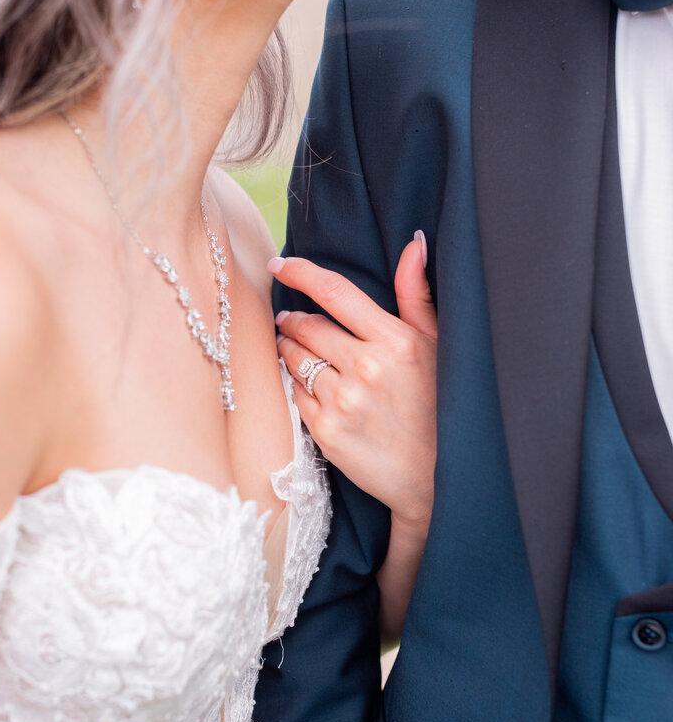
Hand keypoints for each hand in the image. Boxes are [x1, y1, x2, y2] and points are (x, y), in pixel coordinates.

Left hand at [270, 234, 436, 527]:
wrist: (438, 478)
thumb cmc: (441, 404)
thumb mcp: (438, 345)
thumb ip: (416, 294)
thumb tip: (414, 243)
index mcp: (394, 341)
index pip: (334, 292)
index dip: (300, 273)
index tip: (279, 265)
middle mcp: (365, 369)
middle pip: (307, 326)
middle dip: (293, 319)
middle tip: (289, 319)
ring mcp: (343, 402)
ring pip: (296, 360)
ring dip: (290, 349)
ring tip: (295, 348)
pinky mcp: (326, 433)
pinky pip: (295, 395)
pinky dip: (297, 385)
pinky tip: (309, 386)